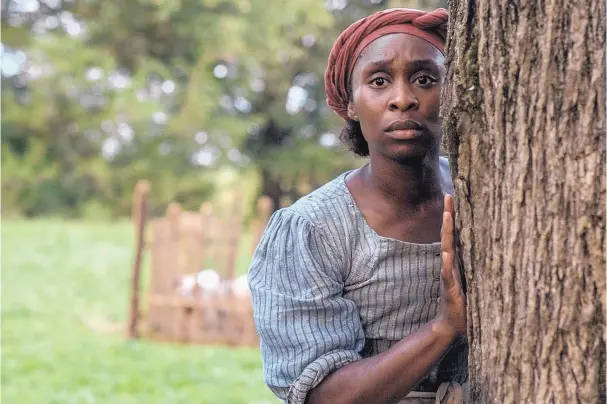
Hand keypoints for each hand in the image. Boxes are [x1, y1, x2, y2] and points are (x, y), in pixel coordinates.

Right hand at [433, 194, 466, 338]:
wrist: (451, 325)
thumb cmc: (465, 304)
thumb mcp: (476, 281)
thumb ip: (480, 266)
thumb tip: (498, 251)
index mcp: (457, 261)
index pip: (456, 234)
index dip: (455, 216)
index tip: (455, 197)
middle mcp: (450, 264)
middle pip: (449, 234)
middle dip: (449, 214)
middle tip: (449, 195)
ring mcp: (448, 274)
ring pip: (446, 248)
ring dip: (446, 232)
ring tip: (447, 215)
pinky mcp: (449, 288)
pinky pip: (447, 272)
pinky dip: (446, 261)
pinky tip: (446, 251)